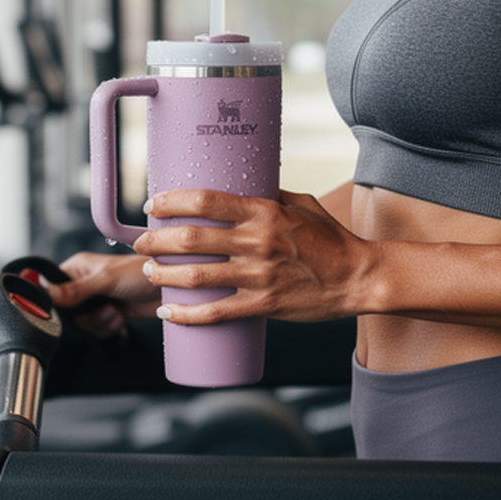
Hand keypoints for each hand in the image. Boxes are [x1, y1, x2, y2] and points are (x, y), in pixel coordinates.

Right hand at [47, 251, 160, 337]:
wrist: (169, 289)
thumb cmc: (142, 272)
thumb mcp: (106, 280)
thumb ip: (75, 289)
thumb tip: (49, 293)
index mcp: (79, 267)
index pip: (54, 287)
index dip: (59, 301)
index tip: (72, 307)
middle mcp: (85, 283)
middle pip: (67, 312)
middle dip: (87, 315)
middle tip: (101, 306)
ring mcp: (98, 299)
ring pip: (83, 324)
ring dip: (101, 321)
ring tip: (114, 310)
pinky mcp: (109, 313)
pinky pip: (98, 330)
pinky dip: (110, 326)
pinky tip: (121, 316)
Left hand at [134, 189, 376, 324]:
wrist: (359, 277)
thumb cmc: (330, 239)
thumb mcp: (301, 204)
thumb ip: (268, 195)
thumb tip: (238, 185)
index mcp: (264, 212)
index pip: (206, 200)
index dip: (172, 202)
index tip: (153, 204)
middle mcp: (257, 242)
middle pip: (191, 238)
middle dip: (156, 240)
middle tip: (142, 241)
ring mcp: (259, 276)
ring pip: (197, 276)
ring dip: (164, 274)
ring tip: (150, 271)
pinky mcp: (263, 305)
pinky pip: (215, 313)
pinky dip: (186, 315)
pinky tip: (168, 312)